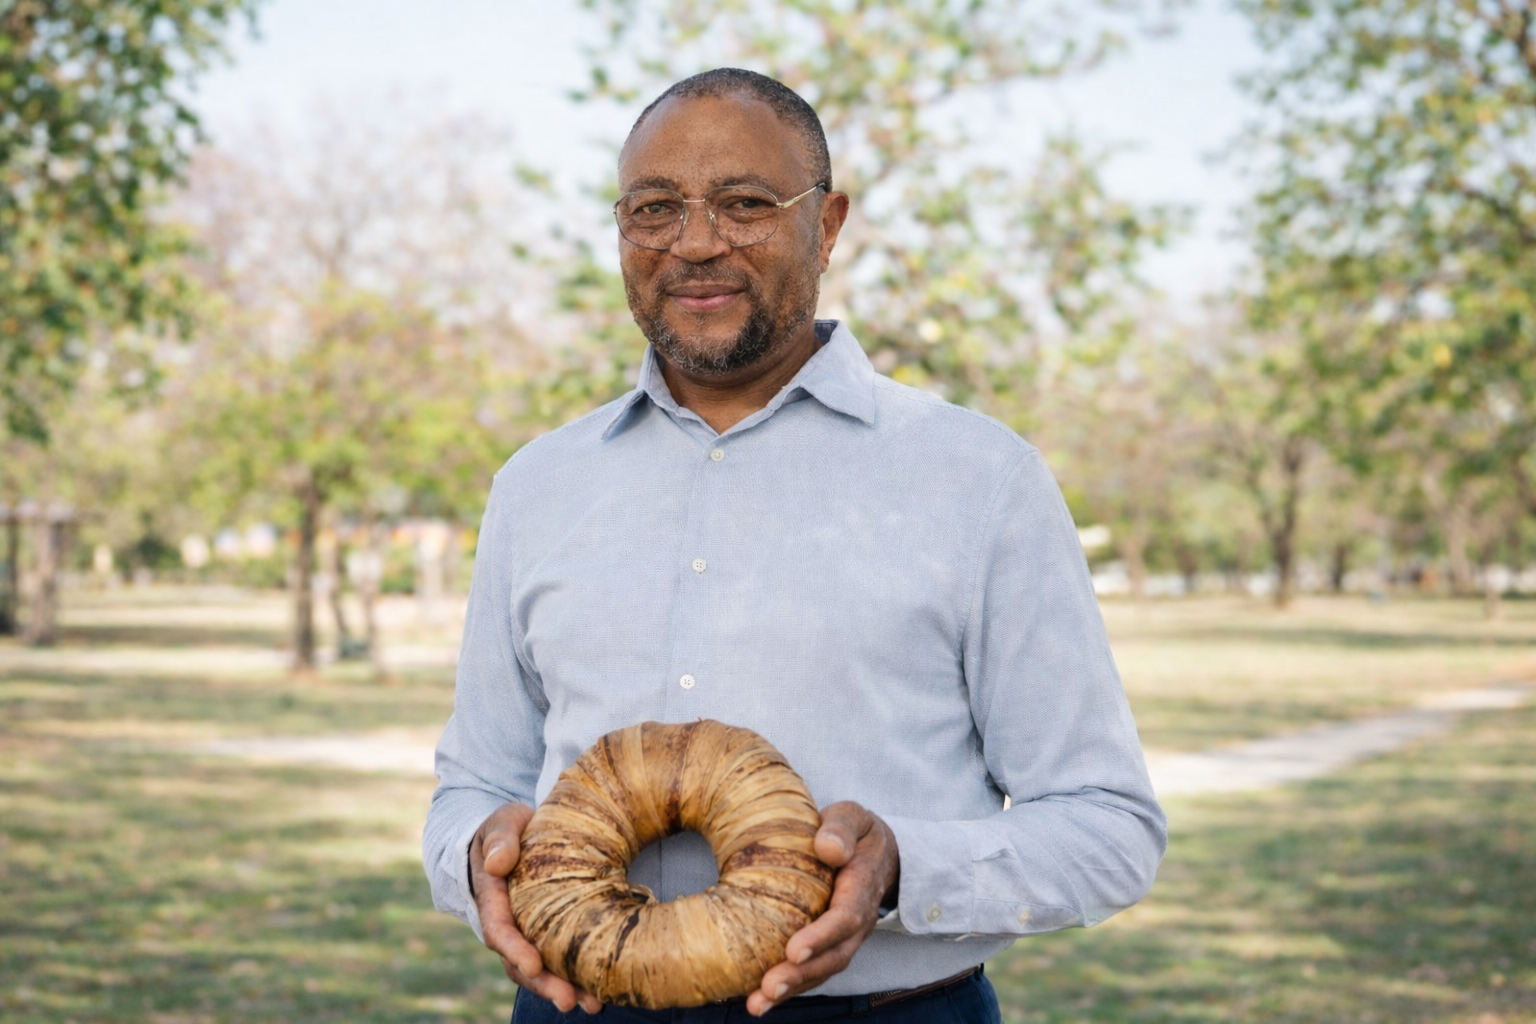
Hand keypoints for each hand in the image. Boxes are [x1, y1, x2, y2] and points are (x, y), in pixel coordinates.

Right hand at [470, 802, 601, 1013]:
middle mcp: (507, 923)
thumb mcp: (500, 824)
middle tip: (570, 1000)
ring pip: (541, 969)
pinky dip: (576, 976)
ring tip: (593, 1003)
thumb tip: (498, 863)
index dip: (515, 949)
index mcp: (492, 898)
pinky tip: (601, 990)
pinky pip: (558, 959)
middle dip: (544, 984)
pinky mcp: (547, 933)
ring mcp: (526, 932)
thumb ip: (499, 839)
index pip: (499, 930)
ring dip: (563, 988)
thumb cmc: (507, 828)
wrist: (518, 834)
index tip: (534, 965)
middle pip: (520, 962)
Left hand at [746, 801, 899, 1016]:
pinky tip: (758, 998)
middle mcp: (857, 920)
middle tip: (769, 988)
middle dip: (802, 975)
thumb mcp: (853, 817)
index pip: (846, 917)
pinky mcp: (829, 945)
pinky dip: (789, 986)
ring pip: (822, 970)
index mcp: (862, 885)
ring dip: (792, 988)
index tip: (793, 949)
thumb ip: (842, 828)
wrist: (877, 852)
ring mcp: (845, 937)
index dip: (822, 936)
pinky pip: (812, 970)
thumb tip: (828, 849)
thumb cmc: (856, 832)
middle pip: (834, 955)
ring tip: (758, 1003)